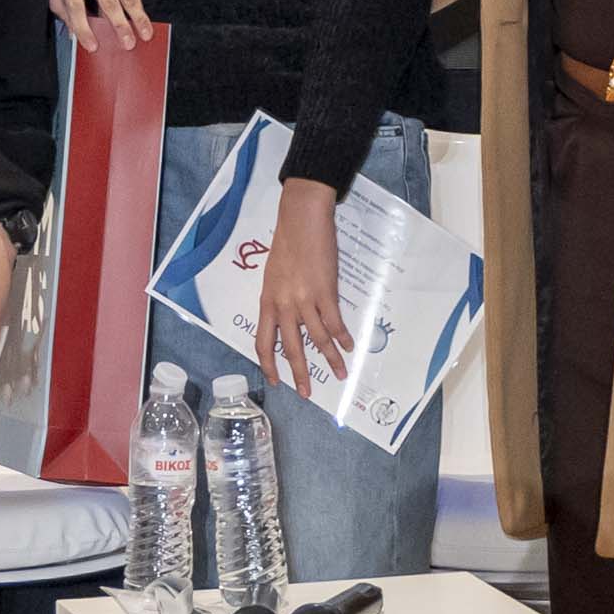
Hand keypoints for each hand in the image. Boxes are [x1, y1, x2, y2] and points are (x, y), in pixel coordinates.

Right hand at [49, 0, 153, 50]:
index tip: (145, 33)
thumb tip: (125, 20)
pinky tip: (74, 32)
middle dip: (119, 26)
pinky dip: (67, 19)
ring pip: (77, 5)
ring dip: (86, 29)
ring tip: (93, 46)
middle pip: (106, 1)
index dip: (138, 16)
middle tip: (127, 44)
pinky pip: (58, 2)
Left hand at [255, 178, 351, 399]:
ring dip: (330, 359)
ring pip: (317, 339)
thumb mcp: (273, 274)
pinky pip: (334, 322)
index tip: (277, 380)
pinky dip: (342, 337)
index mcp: (267, 301)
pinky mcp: (325, 291)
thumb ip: (279, 298)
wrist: (301, 220)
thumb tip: (288, 317)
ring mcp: (305, 299)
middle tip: (307, 393)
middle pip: (291, 348)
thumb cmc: (287, 243)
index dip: (269, 364)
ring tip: (340, 374)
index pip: (264, 341)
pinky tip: (349, 346)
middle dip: (300, 373)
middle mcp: (283, 305)